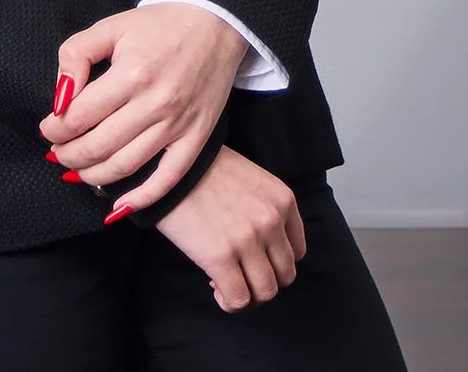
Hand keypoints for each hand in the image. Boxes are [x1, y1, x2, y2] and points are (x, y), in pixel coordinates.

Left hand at [39, 4, 247, 207]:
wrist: (218, 23)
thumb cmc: (162, 24)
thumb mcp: (113, 25)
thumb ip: (76, 54)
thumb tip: (60, 97)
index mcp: (132, 74)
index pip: (78, 117)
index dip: (54, 128)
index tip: (48, 128)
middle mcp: (155, 104)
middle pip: (97, 147)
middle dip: (67, 155)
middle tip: (57, 152)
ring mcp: (178, 124)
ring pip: (125, 167)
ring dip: (92, 176)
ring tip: (77, 170)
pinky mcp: (197, 137)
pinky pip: (168, 178)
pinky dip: (141, 198)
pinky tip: (118, 205)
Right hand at [153, 146, 306, 311]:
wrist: (170, 165)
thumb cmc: (204, 170)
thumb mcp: (250, 181)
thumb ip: (264, 210)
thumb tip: (261, 248)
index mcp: (283, 200)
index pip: (297, 252)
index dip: (274, 262)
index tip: (252, 258)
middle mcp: (272, 221)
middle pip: (284, 275)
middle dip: (262, 281)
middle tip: (239, 273)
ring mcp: (249, 240)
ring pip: (265, 292)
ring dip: (247, 294)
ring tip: (225, 281)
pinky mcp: (221, 257)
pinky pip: (238, 299)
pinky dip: (229, 301)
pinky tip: (213, 284)